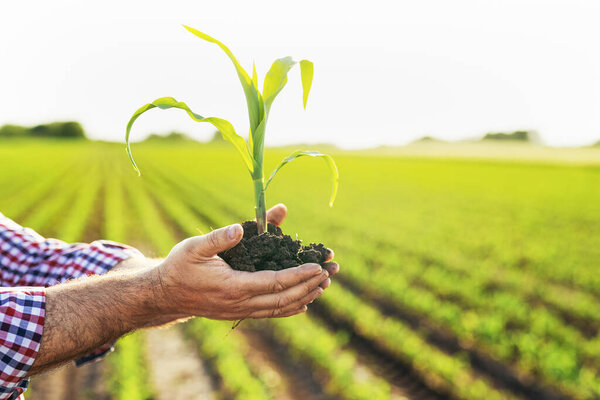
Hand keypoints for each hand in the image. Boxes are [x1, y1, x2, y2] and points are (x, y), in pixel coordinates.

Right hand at [153, 204, 336, 319]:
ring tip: (323, 287)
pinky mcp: (239, 313)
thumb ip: (219, 238)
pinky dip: (290, 308)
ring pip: (279, 309)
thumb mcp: (194, 247)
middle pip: (283, 299)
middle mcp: (240, 303)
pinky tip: (303, 304)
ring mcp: (240, 311)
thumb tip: (243, 228)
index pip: (274, 283)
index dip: (298, 276)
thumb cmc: (180, 267)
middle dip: (309, 286)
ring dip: (304, 297)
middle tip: (330, 274)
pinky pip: (270, 313)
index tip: (317, 267)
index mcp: (233, 286)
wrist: (164, 296)